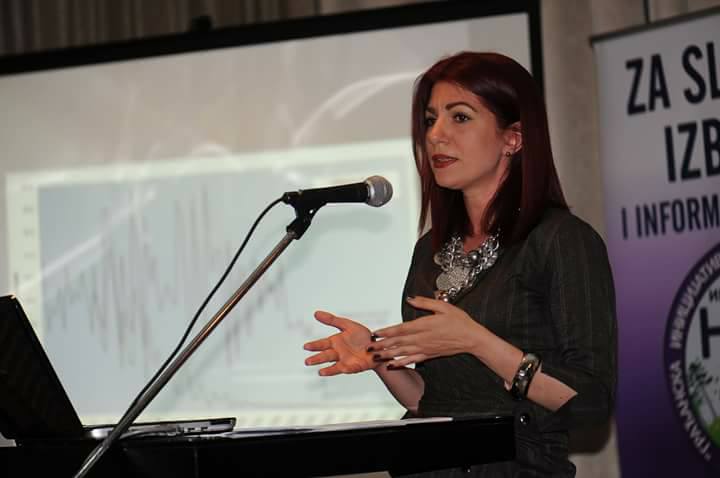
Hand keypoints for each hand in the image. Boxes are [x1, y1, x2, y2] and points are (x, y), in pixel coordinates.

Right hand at [303, 311, 375, 375]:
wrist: (377, 346)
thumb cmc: (362, 336)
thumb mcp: (348, 325)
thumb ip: (332, 320)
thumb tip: (316, 313)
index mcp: (335, 342)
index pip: (322, 344)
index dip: (314, 345)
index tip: (305, 347)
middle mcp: (338, 352)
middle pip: (326, 355)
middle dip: (317, 359)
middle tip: (307, 362)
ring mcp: (345, 361)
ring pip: (334, 365)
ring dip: (327, 369)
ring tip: (319, 372)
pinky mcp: (354, 367)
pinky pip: (347, 369)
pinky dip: (343, 371)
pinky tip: (340, 370)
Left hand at [370, 296, 484, 366]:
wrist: (472, 339)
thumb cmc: (459, 321)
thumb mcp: (443, 306)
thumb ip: (425, 303)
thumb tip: (410, 299)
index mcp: (424, 325)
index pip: (401, 329)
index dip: (387, 332)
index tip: (375, 333)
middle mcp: (422, 338)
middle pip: (398, 342)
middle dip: (382, 345)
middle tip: (369, 347)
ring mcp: (425, 348)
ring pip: (402, 352)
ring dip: (387, 354)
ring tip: (375, 357)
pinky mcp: (429, 355)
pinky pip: (412, 360)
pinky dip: (400, 363)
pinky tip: (391, 365)